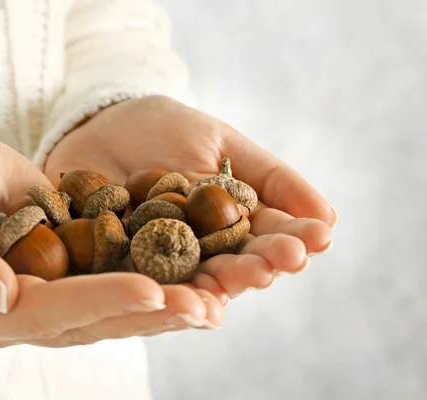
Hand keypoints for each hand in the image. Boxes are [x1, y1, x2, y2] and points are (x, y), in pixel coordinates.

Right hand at [0, 125, 220, 348]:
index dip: (98, 303)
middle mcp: (8, 316)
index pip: (43, 312)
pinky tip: (189, 283)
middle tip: (204, 307)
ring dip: (158, 310)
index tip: (153, 290)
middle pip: (84, 323)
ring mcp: (37, 298)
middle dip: (146, 315)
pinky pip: (106, 287)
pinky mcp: (59, 276)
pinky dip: (147, 286)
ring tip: (211, 303)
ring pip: (103, 314)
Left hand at [45, 96, 336, 304]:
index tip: (316, 241)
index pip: (265, 239)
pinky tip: (182, 303)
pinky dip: (160, 294)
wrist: (98, 123)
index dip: (290, 241)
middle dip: (256, 267)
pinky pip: (138, 283)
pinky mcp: (115, 266)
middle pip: (231, 268)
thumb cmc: (165, 129)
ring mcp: (157, 262)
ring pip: (191, 284)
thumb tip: (328, 217)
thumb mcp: (222, 142)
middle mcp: (198, 253)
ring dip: (216, 291)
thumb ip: (270, 178)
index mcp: (229, 226)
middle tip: (277, 266)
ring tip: (237, 289)